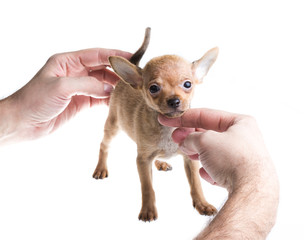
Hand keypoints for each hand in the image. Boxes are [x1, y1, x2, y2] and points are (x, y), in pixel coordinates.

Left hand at [0, 48, 130, 142]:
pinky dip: (109, 99)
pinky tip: (118, 100)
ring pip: (103, 83)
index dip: (114, 55)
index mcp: (67, 62)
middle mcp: (75, 72)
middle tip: (134, 76)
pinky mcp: (81, 101)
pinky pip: (100, 97)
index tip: (131, 58)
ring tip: (130, 89)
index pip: (96, 55)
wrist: (23, 123)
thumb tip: (110, 90)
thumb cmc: (35, 100)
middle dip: (118, 72)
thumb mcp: (61, 87)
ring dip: (115, 86)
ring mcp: (79, 87)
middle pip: (102, 68)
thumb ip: (87, 85)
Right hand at [159, 108, 278, 238]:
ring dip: (199, 153)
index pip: (205, 115)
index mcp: (240, 122)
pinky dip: (211, 169)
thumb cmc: (232, 158)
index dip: (183, 118)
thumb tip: (185, 142)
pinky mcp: (243, 174)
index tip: (166, 120)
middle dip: (191, 137)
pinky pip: (221, 168)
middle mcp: (244, 138)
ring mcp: (245, 157)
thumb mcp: (205, 141)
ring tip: (189, 155)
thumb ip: (191, 138)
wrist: (251, 190)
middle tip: (175, 139)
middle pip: (210, 133)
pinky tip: (206, 174)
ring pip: (214, 152)